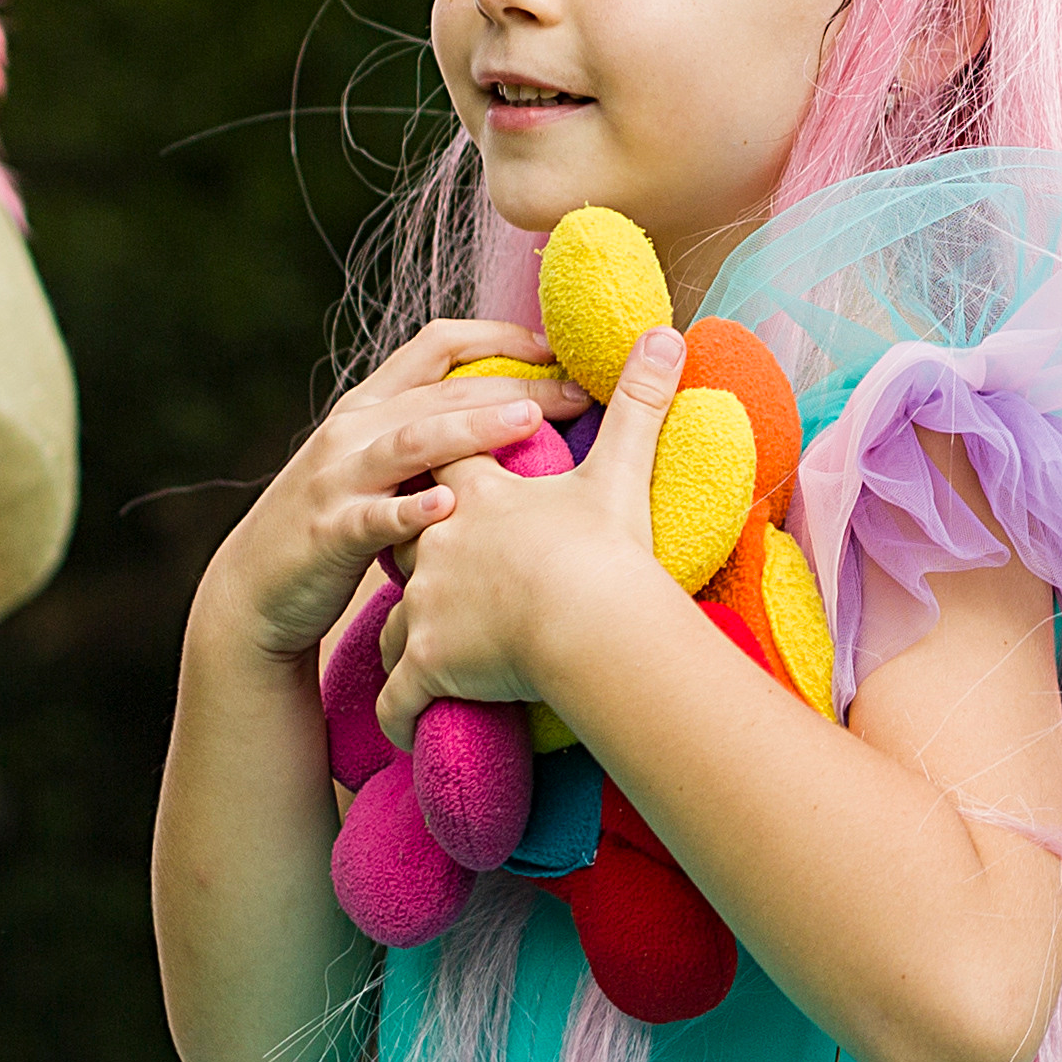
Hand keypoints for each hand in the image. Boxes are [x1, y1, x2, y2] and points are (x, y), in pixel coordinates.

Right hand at [203, 322, 587, 665]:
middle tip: (578, 389)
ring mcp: (338, 478)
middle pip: (441, 391)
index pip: (437, 344)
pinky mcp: (329, 532)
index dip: (499, 336)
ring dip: (472, 429)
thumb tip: (521, 414)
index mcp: (370, 404)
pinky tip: (453, 507)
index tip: (558, 347)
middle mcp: (353, 430)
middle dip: (514, 384)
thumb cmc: (338, 522)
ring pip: (411, 441)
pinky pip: (376, 517)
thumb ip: (431, 436)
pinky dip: (414, 510)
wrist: (255, 588)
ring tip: (528, 422)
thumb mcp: (377, 465)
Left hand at [377, 325, 687, 743]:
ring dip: (409, 637)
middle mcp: (437, 545)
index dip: (438, 470)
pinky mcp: (427, 664)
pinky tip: (407, 726)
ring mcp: (426, 606)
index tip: (442, 480)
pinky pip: (398, 698)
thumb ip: (641, 403)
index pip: (438, 466)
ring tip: (425, 655)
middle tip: (430, 569)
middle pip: (401, 540)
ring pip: (394, 620)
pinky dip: (401, 714)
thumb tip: (667, 334)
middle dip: (410, 554)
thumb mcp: (623, 470)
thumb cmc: (608, 548)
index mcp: (476, 496)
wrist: (592, 623)